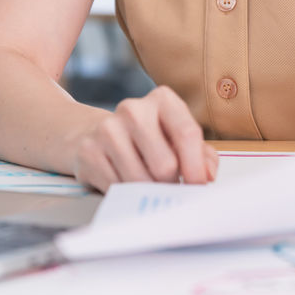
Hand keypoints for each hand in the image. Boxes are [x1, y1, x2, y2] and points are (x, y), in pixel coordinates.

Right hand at [71, 85, 218, 192]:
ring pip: (141, 181)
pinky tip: (125, 184)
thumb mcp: (176, 138)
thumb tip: (206, 175)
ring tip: (147, 186)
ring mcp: (108, 129)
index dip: (196, 167)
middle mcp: (134, 109)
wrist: (91, 133)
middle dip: (171, 184)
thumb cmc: (145, 139)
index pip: (187, 133)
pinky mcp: (88, 151)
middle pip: (165, 164)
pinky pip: (116, 188)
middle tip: (169, 188)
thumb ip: (201, 154)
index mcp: (162, 99)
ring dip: (148, 192)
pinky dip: (126, 195)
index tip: (199, 187)